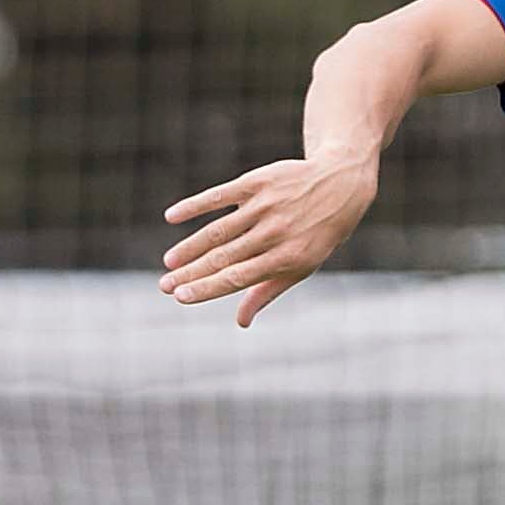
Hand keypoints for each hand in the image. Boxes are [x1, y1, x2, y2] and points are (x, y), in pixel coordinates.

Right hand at [159, 152, 379, 327]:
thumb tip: (241, 322)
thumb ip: (268, 291)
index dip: (207, 288)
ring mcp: (265, 206)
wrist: (341, 185)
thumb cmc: (317, 234)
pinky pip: (220, 195)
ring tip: (168, 262)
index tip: (181, 296)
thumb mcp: (301, 266)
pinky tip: (172, 217)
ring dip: (190, 247)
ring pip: (219, 230)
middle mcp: (275, 233)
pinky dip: (195, 206)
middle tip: (164, 285)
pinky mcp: (257, 182)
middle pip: (223, 257)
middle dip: (190, 273)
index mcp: (286, 258)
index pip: (238, 278)